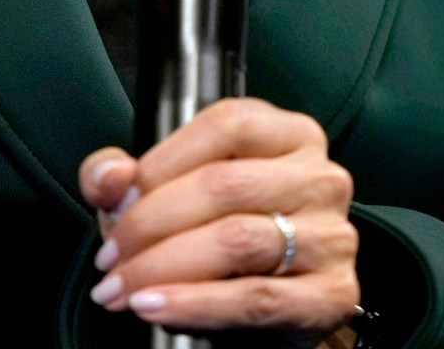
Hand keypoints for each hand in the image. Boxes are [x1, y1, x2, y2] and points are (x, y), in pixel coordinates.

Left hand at [81, 98, 361, 340]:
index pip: (226, 125)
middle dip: (150, 225)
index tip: (115, 203)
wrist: (271, 318)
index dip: (161, 163)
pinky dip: (197, 304)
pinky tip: (158, 307)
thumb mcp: (171, 201)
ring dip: (163, 268)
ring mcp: (332, 236)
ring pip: (238, 240)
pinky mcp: (333, 294)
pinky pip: (256, 297)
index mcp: (291, 137)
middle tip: (109, 260)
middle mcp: (321, 179)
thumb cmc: (225, 247)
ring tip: (122, 289)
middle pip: (226, 185)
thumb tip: (111, 176)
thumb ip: (127, 180)